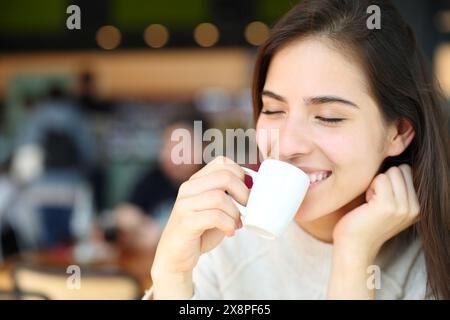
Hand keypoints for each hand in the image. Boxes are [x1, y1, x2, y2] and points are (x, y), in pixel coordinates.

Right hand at [151, 156, 248, 297]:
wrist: (175, 256)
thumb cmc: (200, 231)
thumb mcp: (215, 208)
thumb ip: (228, 195)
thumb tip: (254, 187)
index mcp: (196, 181)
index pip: (222, 162)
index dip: (240, 174)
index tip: (246, 192)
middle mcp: (188, 189)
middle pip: (224, 177)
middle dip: (243, 192)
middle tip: (247, 207)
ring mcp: (185, 205)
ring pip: (220, 197)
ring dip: (235, 213)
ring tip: (236, 224)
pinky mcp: (186, 223)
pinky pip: (215, 217)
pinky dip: (228, 225)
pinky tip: (229, 232)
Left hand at [332, 164, 419, 261]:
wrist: (354, 246)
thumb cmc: (364, 221)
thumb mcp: (388, 205)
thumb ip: (397, 189)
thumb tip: (394, 162)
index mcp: (418, 207)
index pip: (408, 171)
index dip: (389, 180)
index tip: (380, 198)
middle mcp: (416, 207)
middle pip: (401, 170)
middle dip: (383, 180)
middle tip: (374, 200)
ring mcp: (404, 207)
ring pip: (391, 172)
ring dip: (376, 183)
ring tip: (371, 203)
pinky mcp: (388, 205)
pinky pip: (379, 178)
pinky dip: (369, 187)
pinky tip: (367, 204)